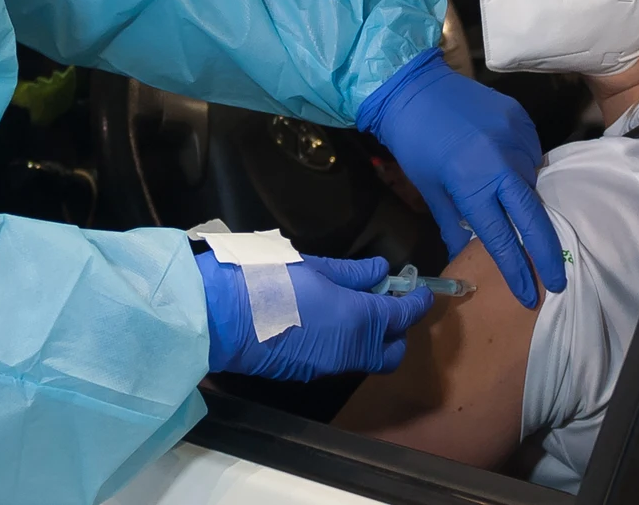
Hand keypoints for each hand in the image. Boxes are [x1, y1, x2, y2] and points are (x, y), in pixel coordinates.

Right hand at [200, 252, 434, 380]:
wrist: (218, 315)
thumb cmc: (266, 278)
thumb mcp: (311, 265)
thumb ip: (351, 272)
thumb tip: (380, 272)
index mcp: (358, 319)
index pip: (403, 316)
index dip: (417, 302)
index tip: (420, 289)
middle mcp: (350, 350)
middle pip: (392, 353)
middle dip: (398, 331)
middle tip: (386, 303)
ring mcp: (328, 366)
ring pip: (365, 359)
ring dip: (371, 338)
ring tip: (353, 307)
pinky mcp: (306, 373)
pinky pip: (339, 361)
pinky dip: (345, 344)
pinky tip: (326, 321)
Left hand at [357, 48, 565, 307]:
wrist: (414, 86)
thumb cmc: (415, 144)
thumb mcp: (429, 189)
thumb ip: (453, 224)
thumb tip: (466, 256)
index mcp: (472, 184)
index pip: (500, 237)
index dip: (516, 270)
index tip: (530, 295)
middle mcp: (501, 162)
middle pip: (533, 217)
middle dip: (548, 253)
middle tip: (558, 281)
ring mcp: (515, 137)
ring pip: (532, 183)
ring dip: (528, 202)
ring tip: (517, 209)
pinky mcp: (521, 119)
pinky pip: (531, 155)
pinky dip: (523, 169)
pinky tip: (509, 171)